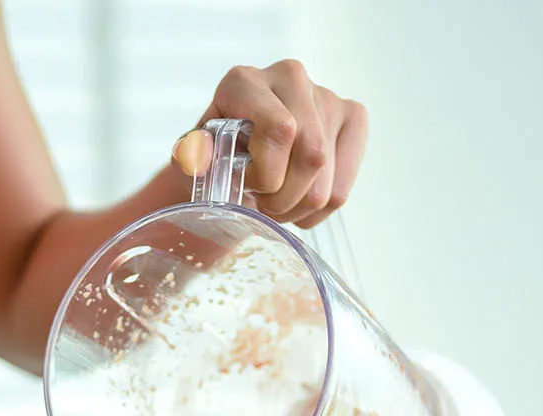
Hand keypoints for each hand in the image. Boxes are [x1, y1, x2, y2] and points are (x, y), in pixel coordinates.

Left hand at [174, 59, 367, 228]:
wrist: (235, 164)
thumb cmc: (212, 162)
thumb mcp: (190, 163)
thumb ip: (189, 158)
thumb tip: (198, 153)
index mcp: (244, 82)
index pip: (281, 130)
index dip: (266, 174)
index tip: (246, 186)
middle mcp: (290, 76)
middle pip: (311, 155)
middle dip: (283, 199)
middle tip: (260, 205)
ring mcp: (327, 95)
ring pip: (327, 180)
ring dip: (297, 209)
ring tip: (275, 204)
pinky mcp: (353, 118)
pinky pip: (342, 189)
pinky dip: (318, 212)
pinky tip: (297, 202)